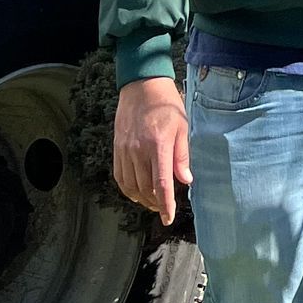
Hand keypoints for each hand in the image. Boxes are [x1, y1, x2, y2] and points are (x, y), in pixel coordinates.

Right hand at [113, 77, 191, 227]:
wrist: (142, 84)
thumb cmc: (166, 104)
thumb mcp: (182, 126)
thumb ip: (182, 155)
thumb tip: (186, 180)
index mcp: (158, 145)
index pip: (161, 184)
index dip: (166, 205)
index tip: (168, 218)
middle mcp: (139, 150)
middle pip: (145, 189)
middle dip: (156, 203)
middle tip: (165, 206)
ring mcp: (125, 150)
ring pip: (132, 187)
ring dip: (142, 199)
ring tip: (153, 201)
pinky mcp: (117, 148)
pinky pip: (120, 177)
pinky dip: (128, 190)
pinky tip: (137, 191)